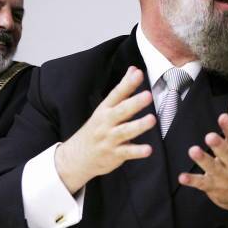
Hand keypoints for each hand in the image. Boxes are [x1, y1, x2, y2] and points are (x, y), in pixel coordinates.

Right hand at [55, 66, 156, 193]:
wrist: (75, 158)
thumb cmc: (95, 130)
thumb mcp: (105, 108)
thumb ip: (122, 90)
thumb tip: (134, 70)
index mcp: (104, 110)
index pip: (116, 94)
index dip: (127, 84)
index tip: (138, 74)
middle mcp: (106, 123)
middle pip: (120, 111)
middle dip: (134, 103)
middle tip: (148, 95)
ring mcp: (110, 139)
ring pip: (125, 131)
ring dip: (138, 125)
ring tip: (152, 119)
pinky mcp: (114, 155)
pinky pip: (127, 153)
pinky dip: (137, 151)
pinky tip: (148, 149)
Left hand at [178, 94, 227, 221]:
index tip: (223, 117)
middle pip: (227, 154)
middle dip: (219, 145)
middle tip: (209, 136)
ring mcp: (224, 177)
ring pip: (212, 168)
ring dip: (203, 160)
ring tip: (193, 150)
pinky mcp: (213, 187)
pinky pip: (202, 184)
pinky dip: (192, 181)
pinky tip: (182, 177)